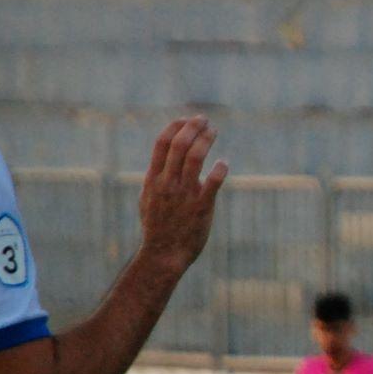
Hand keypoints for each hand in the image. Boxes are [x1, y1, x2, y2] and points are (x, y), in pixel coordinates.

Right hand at [138, 117, 227, 271]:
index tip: (185, 119)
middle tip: (204, 120)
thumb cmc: (157, 227)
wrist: (164, 254)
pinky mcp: (201, 207)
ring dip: (206, 140)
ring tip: (214, 131)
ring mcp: (184, 194)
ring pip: (195, 158)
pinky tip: (223, 163)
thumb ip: (155, 178)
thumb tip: (162, 161)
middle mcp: (167, 183)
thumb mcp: (148, 199)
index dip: (174, 127)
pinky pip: (212, 182)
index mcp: (153, 179)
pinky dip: (219, 169)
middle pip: (180, 145)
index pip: (162, 144)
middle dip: (193, 127)